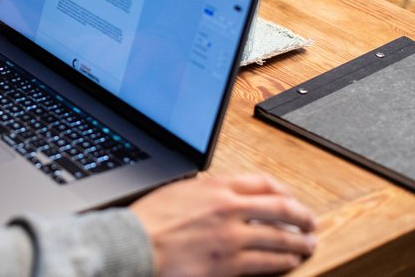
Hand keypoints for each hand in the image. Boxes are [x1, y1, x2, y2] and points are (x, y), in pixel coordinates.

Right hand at [129, 174, 316, 276]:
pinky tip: (290, 262)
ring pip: (280, 237)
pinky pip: (268, 261)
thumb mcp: (178, 191)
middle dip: (302, 216)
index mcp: (216, 187)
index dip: (283, 191)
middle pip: (281, 208)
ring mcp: (231, 236)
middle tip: (310, 222)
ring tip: (307, 244)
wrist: (134, 244)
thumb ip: (205, 192)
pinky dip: (284, 261)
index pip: (262, 183)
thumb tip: (221, 196)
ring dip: (299, 241)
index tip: (289, 198)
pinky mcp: (230, 263)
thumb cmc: (148, 220)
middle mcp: (229, 208)